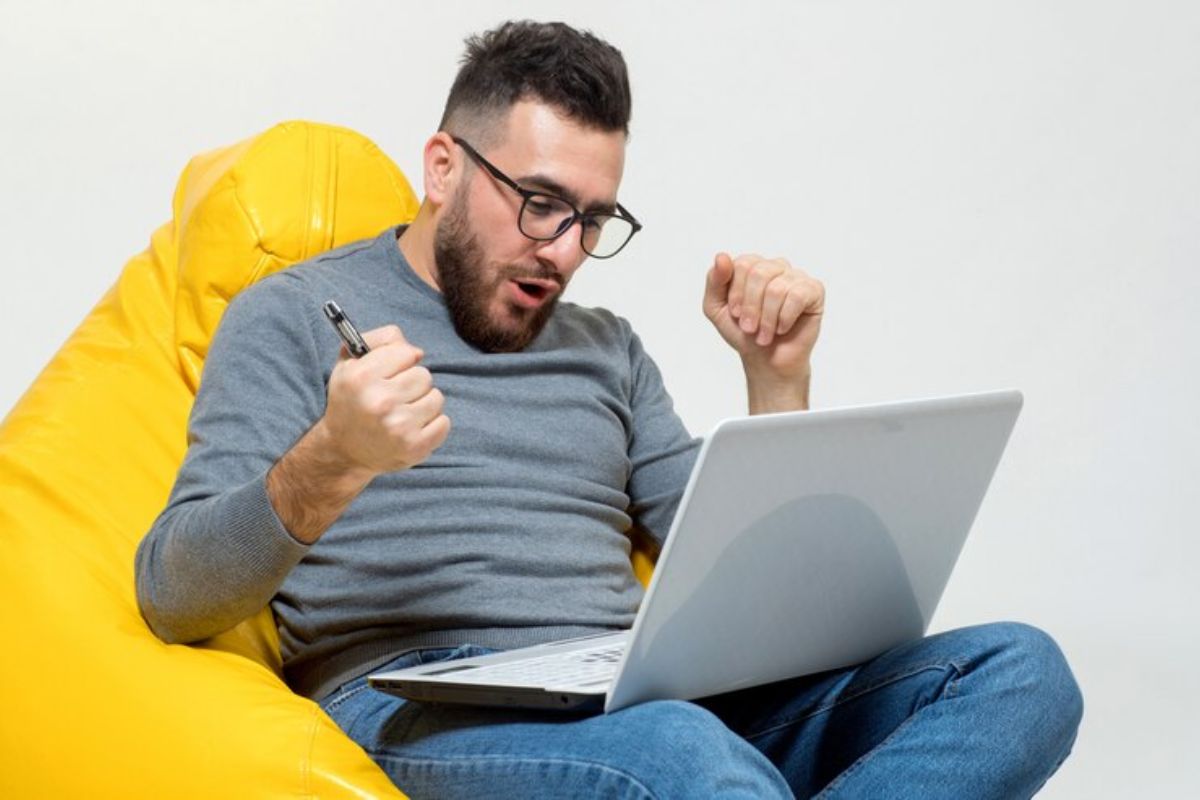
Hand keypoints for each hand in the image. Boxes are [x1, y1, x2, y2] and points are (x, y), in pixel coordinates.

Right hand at [321, 324, 450, 475]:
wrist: (344, 452)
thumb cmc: (352, 401)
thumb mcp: (350, 363)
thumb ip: (380, 341)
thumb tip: (417, 352)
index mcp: (361, 377)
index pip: (407, 352)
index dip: (400, 361)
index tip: (390, 373)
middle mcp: (379, 401)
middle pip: (424, 375)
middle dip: (412, 383)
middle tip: (394, 397)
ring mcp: (399, 426)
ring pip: (436, 398)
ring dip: (424, 403)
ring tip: (403, 413)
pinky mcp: (414, 447)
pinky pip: (444, 422)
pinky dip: (433, 424)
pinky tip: (412, 428)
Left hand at [703, 252, 824, 384]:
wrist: (766, 360)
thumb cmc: (743, 332)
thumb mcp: (715, 308)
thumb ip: (714, 280)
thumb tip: (721, 256)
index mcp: (753, 265)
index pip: (743, 264)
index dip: (737, 293)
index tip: (735, 314)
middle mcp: (776, 266)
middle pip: (759, 273)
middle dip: (751, 307)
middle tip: (749, 328)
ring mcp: (796, 277)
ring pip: (777, 288)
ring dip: (767, 319)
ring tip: (764, 335)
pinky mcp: (814, 291)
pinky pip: (797, 296)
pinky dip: (785, 318)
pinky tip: (782, 328)